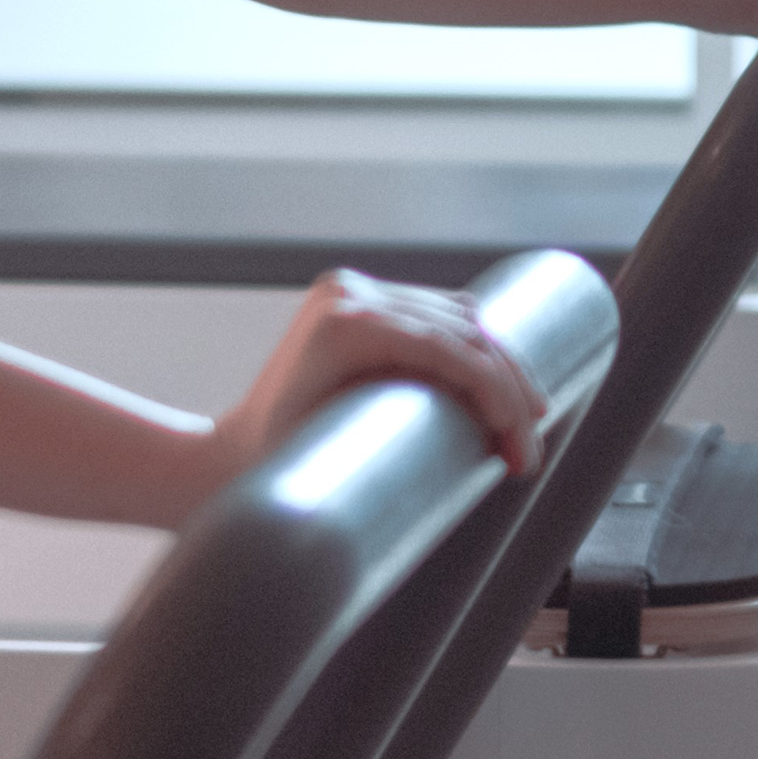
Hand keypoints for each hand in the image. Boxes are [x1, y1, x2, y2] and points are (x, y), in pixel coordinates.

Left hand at [209, 268, 549, 493]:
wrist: (230, 453)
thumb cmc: (276, 467)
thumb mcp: (336, 456)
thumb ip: (397, 449)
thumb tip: (484, 460)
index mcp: (344, 323)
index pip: (452, 350)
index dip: (500, 399)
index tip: (519, 456)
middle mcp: (349, 294)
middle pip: (464, 330)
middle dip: (510, 390)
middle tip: (527, 451)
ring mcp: (353, 291)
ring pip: (460, 317)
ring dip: (501, 368)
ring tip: (525, 424)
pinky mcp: (358, 301)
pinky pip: (437, 315)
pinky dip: (475, 349)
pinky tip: (500, 386)